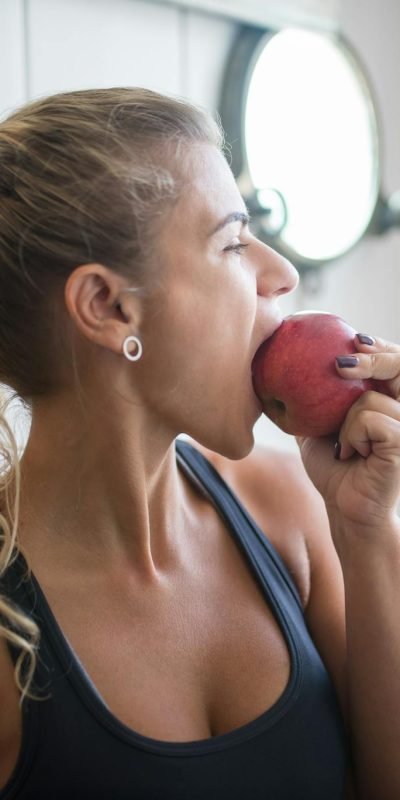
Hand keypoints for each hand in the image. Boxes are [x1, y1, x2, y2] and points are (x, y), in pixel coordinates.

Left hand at [298, 333, 399, 530]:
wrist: (344, 506)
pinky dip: (351, 435)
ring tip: (346, 447)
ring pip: (371, 397)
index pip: (393, 360)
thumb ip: (317, 394)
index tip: (353, 340)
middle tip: (343, 359)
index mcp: (392, 400)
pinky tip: (352, 455)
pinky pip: (368, 418)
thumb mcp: (320, 423)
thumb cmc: (334, 467)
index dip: (379, 347)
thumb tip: (288, 360)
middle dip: (376, 355)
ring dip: (345, 420)